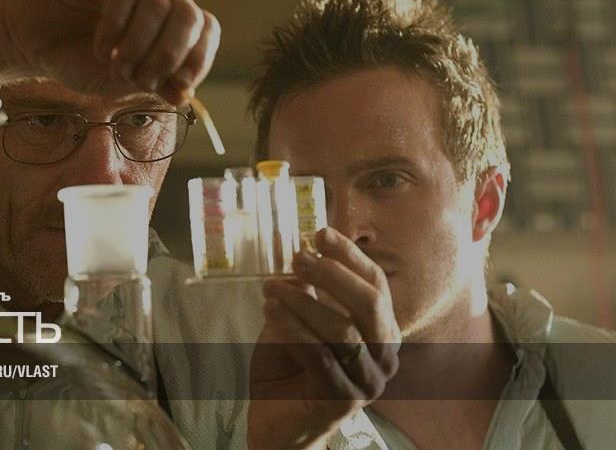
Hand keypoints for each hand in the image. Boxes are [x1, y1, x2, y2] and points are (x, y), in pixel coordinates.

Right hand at [0, 0, 219, 105]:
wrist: (29, 44)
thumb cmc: (76, 60)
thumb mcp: (119, 84)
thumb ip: (153, 85)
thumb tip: (185, 94)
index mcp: (168, 19)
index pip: (206, 28)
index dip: (199, 58)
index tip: (180, 86)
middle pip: (189, 14)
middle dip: (171, 54)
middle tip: (142, 80)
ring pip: (158, 3)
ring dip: (139, 45)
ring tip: (115, 67)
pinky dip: (115, 27)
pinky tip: (100, 48)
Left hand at [247, 227, 401, 449]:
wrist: (276, 423)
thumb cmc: (289, 368)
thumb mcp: (297, 319)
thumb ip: (303, 290)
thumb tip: (295, 250)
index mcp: (381, 330)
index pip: (375, 284)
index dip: (350, 255)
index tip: (319, 232)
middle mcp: (384, 355)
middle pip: (370, 302)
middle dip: (332, 273)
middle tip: (297, 257)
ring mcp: (368, 381)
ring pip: (343, 330)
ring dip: (304, 302)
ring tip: (272, 286)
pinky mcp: (344, 400)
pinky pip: (319, 356)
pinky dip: (293, 329)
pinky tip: (271, 311)